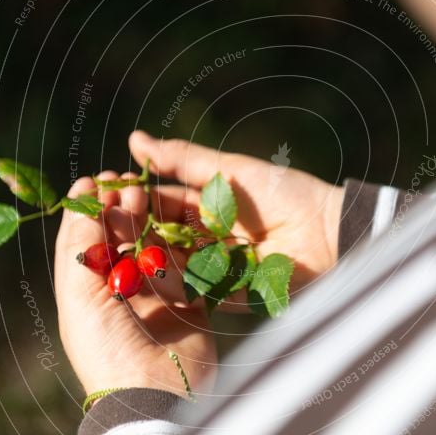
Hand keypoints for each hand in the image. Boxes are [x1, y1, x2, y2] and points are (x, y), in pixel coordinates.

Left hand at [54, 171, 215, 395]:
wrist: (155, 394)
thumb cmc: (106, 347)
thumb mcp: (80, 295)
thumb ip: (79, 244)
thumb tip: (81, 195)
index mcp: (86, 293)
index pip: (84, 241)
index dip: (89, 209)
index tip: (96, 180)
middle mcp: (118, 291)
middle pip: (118, 238)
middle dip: (120, 208)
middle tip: (126, 183)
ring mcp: (155, 296)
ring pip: (150, 244)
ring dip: (147, 218)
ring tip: (143, 193)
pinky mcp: (188, 301)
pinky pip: (184, 263)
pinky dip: (179, 240)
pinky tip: (175, 218)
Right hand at [129, 130, 343, 302]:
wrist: (328, 229)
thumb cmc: (283, 192)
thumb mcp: (229, 171)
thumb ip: (183, 159)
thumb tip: (135, 139)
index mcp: (209, 206)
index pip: (163, 205)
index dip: (138, 203)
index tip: (109, 197)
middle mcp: (209, 238)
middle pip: (164, 238)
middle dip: (137, 234)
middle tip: (107, 230)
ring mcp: (219, 268)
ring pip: (175, 267)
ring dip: (150, 260)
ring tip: (124, 252)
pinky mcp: (231, 295)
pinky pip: (198, 292)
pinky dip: (177, 286)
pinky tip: (155, 276)